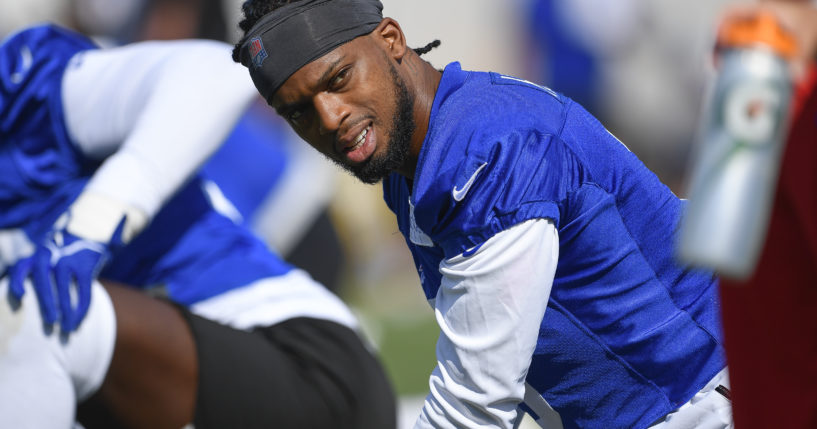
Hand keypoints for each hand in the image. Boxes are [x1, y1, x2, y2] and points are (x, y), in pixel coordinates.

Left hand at [9, 214, 122, 332]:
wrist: (87, 236)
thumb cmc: (59, 256)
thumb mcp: (43, 259)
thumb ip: (29, 274)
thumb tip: (19, 298)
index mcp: (35, 255)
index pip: (22, 267)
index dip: (18, 281)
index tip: (21, 296)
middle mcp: (50, 254)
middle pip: (44, 280)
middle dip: (46, 302)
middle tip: (50, 321)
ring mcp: (69, 258)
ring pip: (64, 286)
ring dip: (66, 308)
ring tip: (66, 327)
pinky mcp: (86, 265)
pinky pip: (84, 289)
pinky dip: (82, 306)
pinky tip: (80, 318)